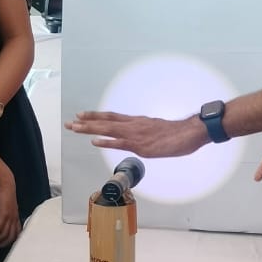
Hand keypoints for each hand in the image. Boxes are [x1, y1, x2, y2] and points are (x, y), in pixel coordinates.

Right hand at [0, 172, 20, 247]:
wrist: (5, 184)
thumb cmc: (4, 192)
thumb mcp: (6, 204)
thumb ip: (4, 211)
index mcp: (16, 215)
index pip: (18, 231)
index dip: (13, 239)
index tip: (6, 242)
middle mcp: (15, 218)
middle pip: (12, 236)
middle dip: (4, 242)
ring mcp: (10, 217)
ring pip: (5, 234)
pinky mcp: (4, 215)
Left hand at [65, 111, 208, 158]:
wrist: (191, 131)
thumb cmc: (177, 133)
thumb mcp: (156, 129)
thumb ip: (143, 132)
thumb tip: (135, 136)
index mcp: (137, 122)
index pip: (111, 117)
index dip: (95, 116)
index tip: (81, 115)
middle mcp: (134, 125)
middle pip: (105, 122)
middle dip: (86, 122)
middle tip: (69, 123)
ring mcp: (137, 135)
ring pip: (109, 129)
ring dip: (90, 128)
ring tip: (75, 127)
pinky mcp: (142, 146)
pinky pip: (121, 143)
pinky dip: (107, 141)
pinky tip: (95, 141)